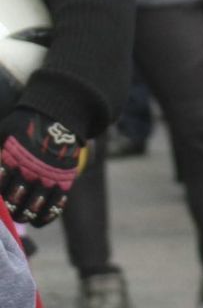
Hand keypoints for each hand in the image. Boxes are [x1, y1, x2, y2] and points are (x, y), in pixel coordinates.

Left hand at [0, 107, 83, 226]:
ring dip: (23, 215)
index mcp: (13, 159)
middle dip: (7, 209)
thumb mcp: (3, 131)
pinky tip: (38, 220)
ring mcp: (50, 176)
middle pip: (13, 202)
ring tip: (19, 215)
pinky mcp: (65, 179)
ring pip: (32, 208)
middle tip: (5, 209)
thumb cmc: (26, 123)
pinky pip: (56, 206)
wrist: (61, 114)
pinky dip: (46, 217)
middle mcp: (30, 170)